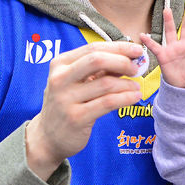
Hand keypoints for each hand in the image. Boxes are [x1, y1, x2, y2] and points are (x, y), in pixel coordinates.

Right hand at [26, 41, 142, 180]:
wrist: (48, 137)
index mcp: (60, 64)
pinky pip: (107, 103)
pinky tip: (135, 97)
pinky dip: (125, 98)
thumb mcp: (76, 82)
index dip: (119, 47)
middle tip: (136, 68)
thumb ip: (98, 69)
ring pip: (106, 83)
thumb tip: (129, 58)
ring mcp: (66, 99)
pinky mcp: (76, 118)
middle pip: (97, 60)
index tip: (137, 50)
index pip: (93, 48)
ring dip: (127, 84)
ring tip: (136, 87)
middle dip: (122, 61)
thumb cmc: (67, 103)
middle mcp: (60, 78)